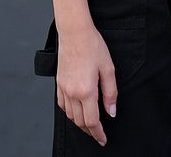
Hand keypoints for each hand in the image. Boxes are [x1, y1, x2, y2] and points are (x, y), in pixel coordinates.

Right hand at [56, 25, 116, 146]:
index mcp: (86, 90)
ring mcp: (63, 89)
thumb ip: (110, 93)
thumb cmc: (93, 46)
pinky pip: (62, 105)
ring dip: (80, 123)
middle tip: (98, 134)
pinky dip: (70, 113)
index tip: (103, 139)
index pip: (92, 121)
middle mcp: (72, 93)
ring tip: (90, 124)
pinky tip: (76, 111)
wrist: (75, 33)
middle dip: (90, 131)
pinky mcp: (59, 84)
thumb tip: (111, 112)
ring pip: (70, 116)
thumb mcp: (108, 68)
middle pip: (80, 122)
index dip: (98, 133)